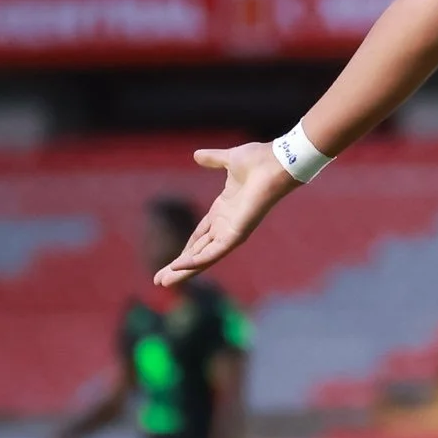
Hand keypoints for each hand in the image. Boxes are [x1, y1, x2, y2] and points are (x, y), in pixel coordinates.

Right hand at [155, 142, 296, 285]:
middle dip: (179, 267)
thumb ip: (213, 159)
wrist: (278, 162)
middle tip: (160, 281)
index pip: (200, 236)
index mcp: (223, 211)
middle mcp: (227, 225)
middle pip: (198, 252)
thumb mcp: (228, 160)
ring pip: (204, 258)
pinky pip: (214, 252)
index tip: (171, 262)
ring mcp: (232, 231)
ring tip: (164, 282)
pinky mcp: (237, 234)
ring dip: (184, 270)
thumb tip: (197, 155)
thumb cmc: (260, 161)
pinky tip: (179, 267)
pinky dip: (197, 261)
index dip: (185, 249)